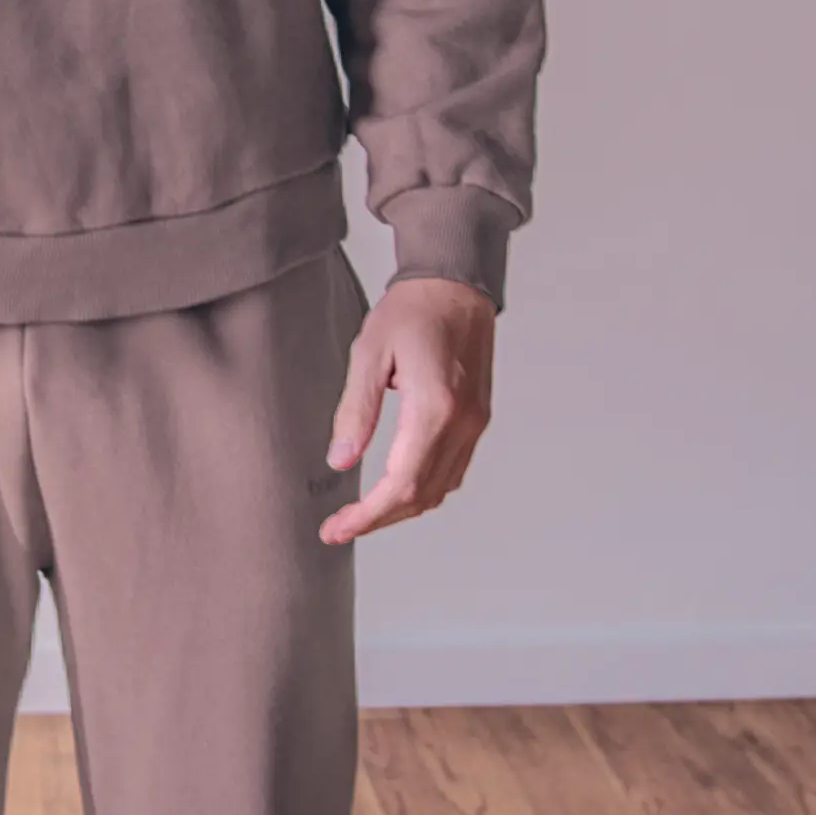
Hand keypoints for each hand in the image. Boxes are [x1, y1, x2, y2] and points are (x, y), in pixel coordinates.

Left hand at [318, 276, 495, 544]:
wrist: (455, 285)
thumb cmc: (410, 312)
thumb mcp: (368, 354)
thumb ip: (355, 411)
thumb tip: (341, 461)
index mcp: (435, 407)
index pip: (402, 484)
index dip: (368, 515)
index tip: (337, 528)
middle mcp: (463, 422)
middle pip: (423, 496)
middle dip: (379, 519)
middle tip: (339, 527)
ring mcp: (475, 423)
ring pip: (441, 489)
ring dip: (402, 509)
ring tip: (362, 514)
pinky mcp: (477, 420)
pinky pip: (453, 471)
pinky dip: (424, 489)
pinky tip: (396, 489)